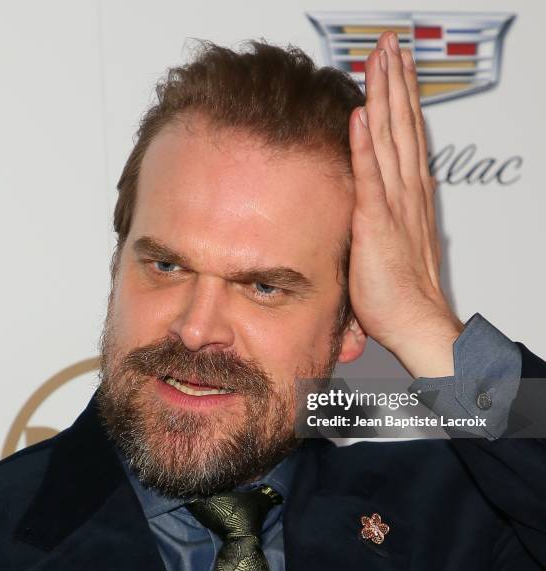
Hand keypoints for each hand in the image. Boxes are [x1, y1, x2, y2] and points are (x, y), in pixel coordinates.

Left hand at [346, 31, 463, 377]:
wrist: (413, 320)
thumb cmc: (398, 291)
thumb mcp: (390, 244)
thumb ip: (382, 217)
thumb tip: (371, 205)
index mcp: (409, 197)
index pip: (406, 137)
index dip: (402, 100)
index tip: (396, 69)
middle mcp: (406, 192)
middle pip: (403, 126)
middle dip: (396, 82)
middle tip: (391, 46)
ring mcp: (394, 204)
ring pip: (391, 138)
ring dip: (386, 96)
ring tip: (383, 58)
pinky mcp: (376, 222)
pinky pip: (370, 176)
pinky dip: (366, 144)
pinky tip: (361, 114)